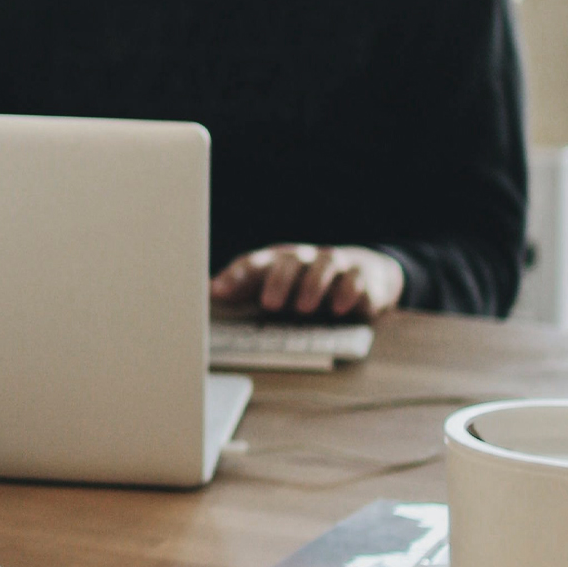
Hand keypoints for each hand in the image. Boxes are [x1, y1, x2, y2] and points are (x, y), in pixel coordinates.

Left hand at [209, 244, 403, 320]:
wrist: (362, 272)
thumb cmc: (305, 283)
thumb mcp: (273, 286)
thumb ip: (243, 289)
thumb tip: (205, 292)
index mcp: (277, 262)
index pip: (252, 263)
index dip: (234, 276)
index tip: (216, 292)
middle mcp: (304, 259)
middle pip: (289, 262)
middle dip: (278, 282)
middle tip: (270, 304)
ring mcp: (334, 264)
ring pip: (324, 265)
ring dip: (313, 285)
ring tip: (304, 308)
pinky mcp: (362, 275)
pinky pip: (357, 278)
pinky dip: (349, 291)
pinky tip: (341, 308)